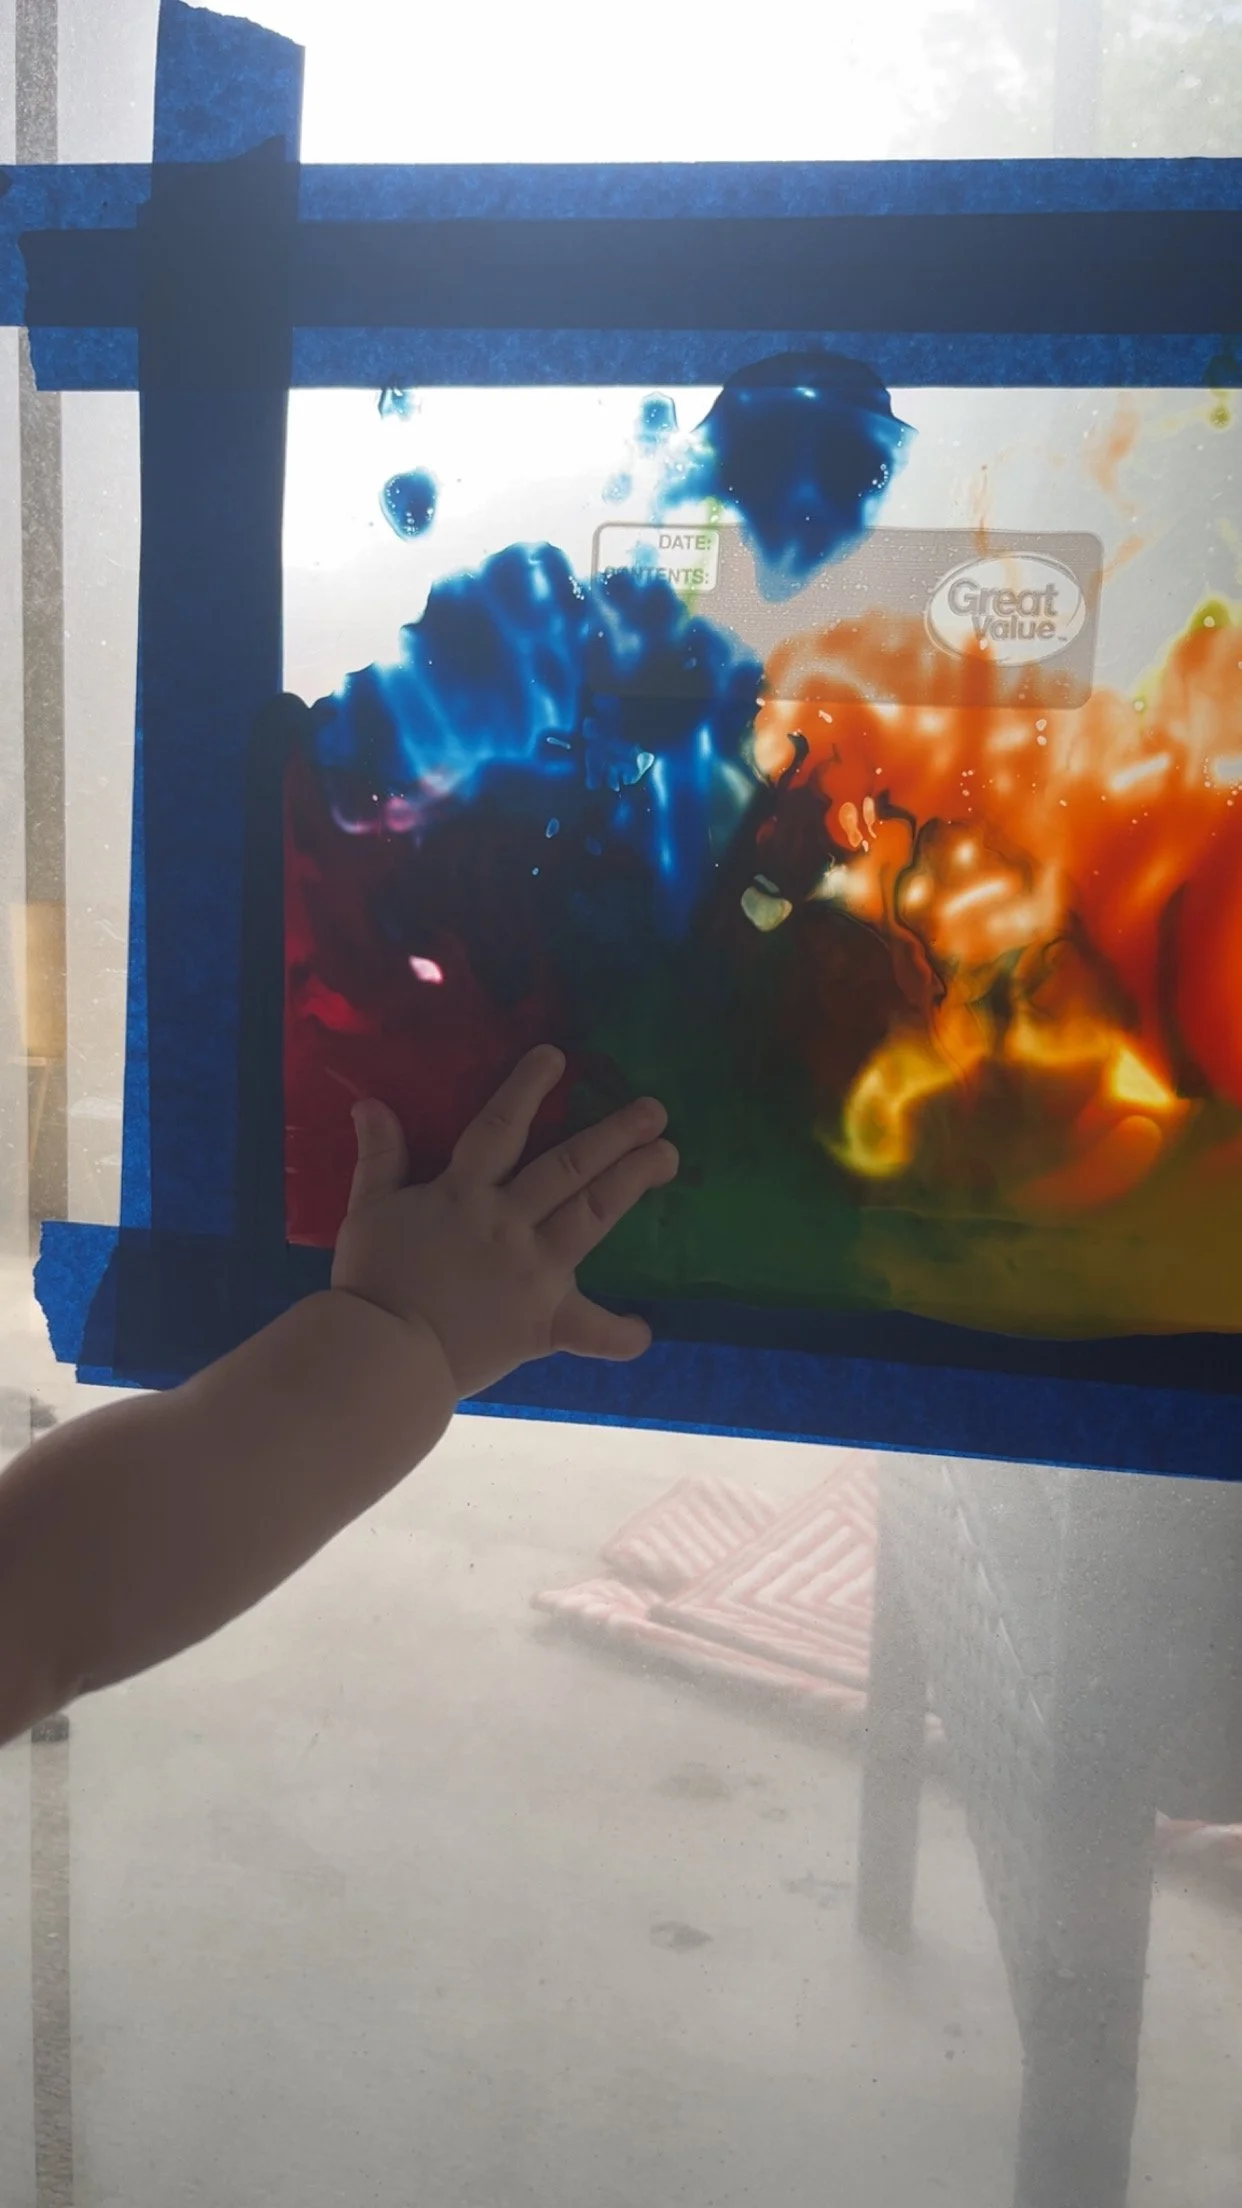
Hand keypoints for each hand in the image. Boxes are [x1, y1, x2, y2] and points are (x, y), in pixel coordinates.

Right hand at [331, 1046, 678, 1397]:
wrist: (382, 1352)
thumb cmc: (373, 1280)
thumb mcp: (367, 1210)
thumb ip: (379, 1157)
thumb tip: (370, 1103)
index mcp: (464, 1192)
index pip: (501, 1126)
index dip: (528, 1088)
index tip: (557, 1057)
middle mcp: (508, 1222)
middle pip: (567, 1167)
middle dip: (613, 1133)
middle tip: (654, 1111)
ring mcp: (533, 1271)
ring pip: (590, 1217)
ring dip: (631, 1183)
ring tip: (667, 1156)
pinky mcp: (543, 1322)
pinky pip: (589, 1330)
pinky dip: (617, 1334)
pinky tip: (645, 1332)